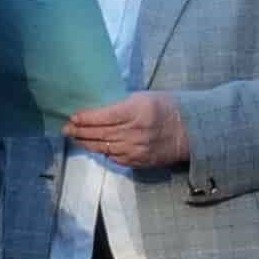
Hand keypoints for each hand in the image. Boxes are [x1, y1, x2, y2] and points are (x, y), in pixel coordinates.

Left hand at [57, 92, 191, 171]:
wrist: (192, 131)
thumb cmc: (168, 107)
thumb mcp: (145, 97)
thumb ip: (122, 104)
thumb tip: (98, 109)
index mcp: (137, 111)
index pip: (103, 116)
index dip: (85, 118)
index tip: (72, 117)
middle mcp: (135, 132)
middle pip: (100, 134)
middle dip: (80, 132)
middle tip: (66, 129)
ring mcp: (137, 149)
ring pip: (104, 148)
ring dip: (87, 143)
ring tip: (75, 138)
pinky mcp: (139, 161)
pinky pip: (115, 158)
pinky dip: (103, 152)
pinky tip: (95, 147)